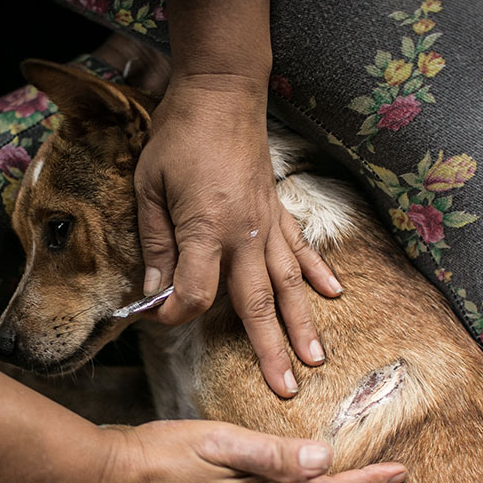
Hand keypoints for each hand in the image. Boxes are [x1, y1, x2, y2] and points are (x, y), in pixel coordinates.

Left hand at [134, 74, 342, 397]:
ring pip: (288, 285)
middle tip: (285, 389)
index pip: (196, 294)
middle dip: (269, 351)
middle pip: (257, 305)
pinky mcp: (278, 210)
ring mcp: (267, 224)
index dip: (175, 315)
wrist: (220, 93)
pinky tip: (332, 297)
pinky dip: (317, 273)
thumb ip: (155, 244)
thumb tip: (154, 291)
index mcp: (205, 230)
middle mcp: (244, 235)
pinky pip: (301, 249)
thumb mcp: (149, 188)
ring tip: (316, 360)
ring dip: (303, 325)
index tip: (157, 318)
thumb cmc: (178, 137)